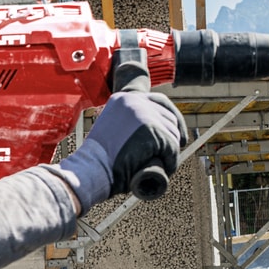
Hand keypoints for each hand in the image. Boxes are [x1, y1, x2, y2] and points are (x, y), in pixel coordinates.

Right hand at [57, 90, 186, 209]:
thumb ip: (127, 123)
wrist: (91, 170)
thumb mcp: (111, 129)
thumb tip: (149, 129)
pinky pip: (172, 148)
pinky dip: (171, 161)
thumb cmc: (98, 159)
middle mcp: (134, 101)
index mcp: (123, 98)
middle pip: (169, 117)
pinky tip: (164, 169)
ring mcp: (144, 114)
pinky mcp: (152, 131)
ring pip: (172, 134)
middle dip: (172, 137)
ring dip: (170, 152)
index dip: (172, 118)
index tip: (177, 135)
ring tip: (159, 165)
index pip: (160, 100)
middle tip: (166, 155)